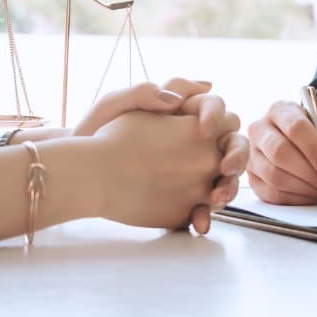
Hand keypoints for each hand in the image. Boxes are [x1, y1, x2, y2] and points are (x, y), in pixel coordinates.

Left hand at [75, 79, 246, 233]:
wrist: (80, 172)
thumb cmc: (96, 132)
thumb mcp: (115, 106)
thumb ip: (144, 93)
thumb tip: (177, 100)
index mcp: (184, 113)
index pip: (215, 107)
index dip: (215, 115)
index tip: (204, 129)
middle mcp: (197, 142)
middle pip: (232, 143)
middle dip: (236, 156)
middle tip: (225, 167)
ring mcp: (195, 172)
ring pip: (225, 178)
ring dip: (229, 188)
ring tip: (216, 199)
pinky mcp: (186, 198)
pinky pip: (204, 206)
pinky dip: (206, 216)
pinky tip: (199, 223)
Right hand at [247, 101, 316, 204]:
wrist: (310, 149)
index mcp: (281, 110)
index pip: (295, 127)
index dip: (314, 149)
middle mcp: (261, 129)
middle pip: (279, 152)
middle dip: (309, 172)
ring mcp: (253, 155)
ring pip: (274, 175)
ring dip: (304, 187)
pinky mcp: (253, 178)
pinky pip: (272, 193)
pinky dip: (296, 198)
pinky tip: (312, 195)